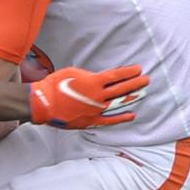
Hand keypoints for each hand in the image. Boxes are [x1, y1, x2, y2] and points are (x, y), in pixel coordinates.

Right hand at [29, 64, 148, 128]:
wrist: (44, 103)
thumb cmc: (55, 85)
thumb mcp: (73, 72)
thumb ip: (89, 75)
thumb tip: (99, 78)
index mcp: (94, 82)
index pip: (117, 75)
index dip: (129, 72)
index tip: (139, 69)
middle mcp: (98, 96)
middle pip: (122, 88)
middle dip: (136, 83)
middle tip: (146, 80)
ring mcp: (96, 109)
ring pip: (118, 103)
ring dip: (132, 97)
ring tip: (143, 93)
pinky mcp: (91, 121)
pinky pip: (110, 120)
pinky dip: (121, 118)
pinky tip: (131, 115)